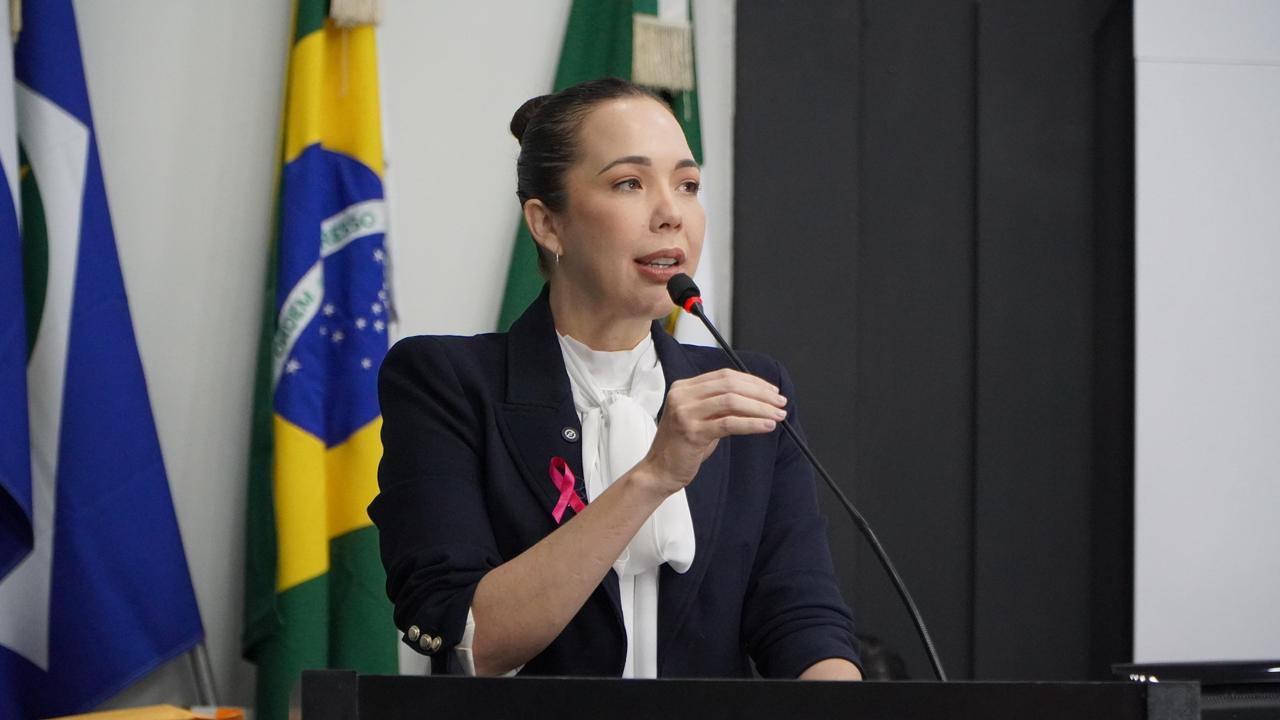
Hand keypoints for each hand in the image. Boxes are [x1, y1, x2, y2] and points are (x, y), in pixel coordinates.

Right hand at [637, 368, 787, 496]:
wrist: (659, 470)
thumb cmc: (682, 446)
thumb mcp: (701, 418)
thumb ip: (721, 405)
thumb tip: (758, 398)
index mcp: (684, 387)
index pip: (725, 375)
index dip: (753, 381)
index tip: (772, 391)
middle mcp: (682, 396)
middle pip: (730, 385)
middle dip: (760, 393)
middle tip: (780, 402)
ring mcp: (685, 413)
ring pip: (732, 401)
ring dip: (760, 408)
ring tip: (778, 415)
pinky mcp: (691, 432)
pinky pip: (729, 423)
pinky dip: (752, 423)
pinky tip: (766, 426)